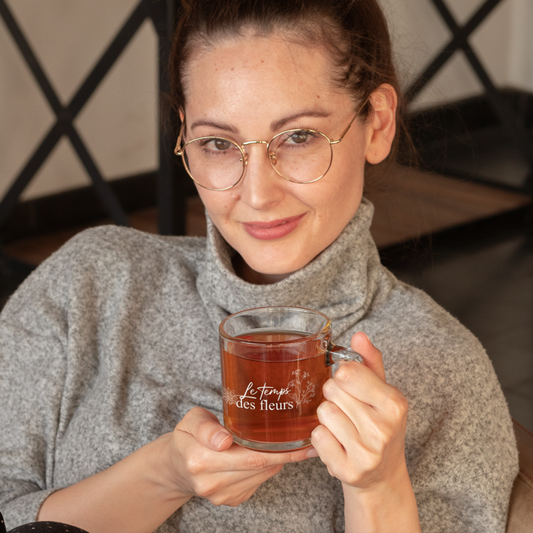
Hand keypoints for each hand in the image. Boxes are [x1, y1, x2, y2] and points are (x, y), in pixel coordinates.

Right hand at [167, 407, 309, 506]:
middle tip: (309, 440)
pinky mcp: (230, 501)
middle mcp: (210, 483)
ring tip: (295, 443)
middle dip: (287, 454)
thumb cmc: (188, 436)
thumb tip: (224, 440)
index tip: (301, 440)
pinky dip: (268, 468)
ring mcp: (221, 496)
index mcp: (199, 459)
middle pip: (259, 466)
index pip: (249, 456)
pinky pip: (257, 482)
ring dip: (279, 460)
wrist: (177, 466)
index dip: (279, 449)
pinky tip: (273, 454)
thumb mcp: (191, 421)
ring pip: (261, 475)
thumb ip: (205, 427)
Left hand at [310, 332, 408, 491]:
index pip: (347, 372)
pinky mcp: (348, 471)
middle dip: (334, 396)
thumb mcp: (382, 391)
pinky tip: (338, 443)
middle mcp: (383, 429)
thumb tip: (359, 335)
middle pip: (331, 391)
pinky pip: (317, 437)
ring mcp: (366, 453)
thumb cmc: (379, 425)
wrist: (382, 475)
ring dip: (327, 417)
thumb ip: (370, 361)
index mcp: (394, 403)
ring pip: (323, 413)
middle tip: (348, 409)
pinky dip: (322, 438)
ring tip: (344, 426)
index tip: (350, 385)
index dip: (342, 376)